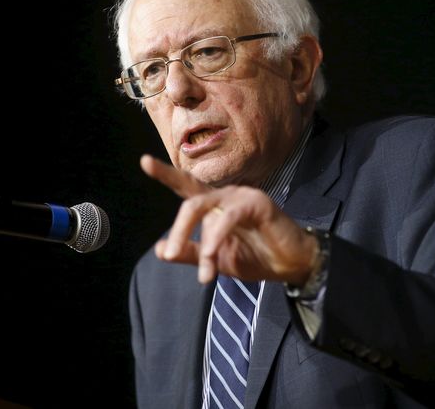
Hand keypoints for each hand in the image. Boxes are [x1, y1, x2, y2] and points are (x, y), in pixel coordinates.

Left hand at [140, 155, 317, 283]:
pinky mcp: (258, 202)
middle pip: (190, 202)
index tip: (143, 161)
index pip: (185, 186)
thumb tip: (160, 250)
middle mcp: (224, 196)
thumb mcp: (217, 259)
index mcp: (214, 205)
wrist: (291, 266)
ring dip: (200, 240)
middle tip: (172, 254)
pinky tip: (214, 256)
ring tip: (204, 274)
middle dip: (179, 229)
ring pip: (205, 209)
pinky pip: (229, 217)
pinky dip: (217, 237)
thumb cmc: (256, 257)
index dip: (165, 173)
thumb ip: (191, 254)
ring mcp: (241, 196)